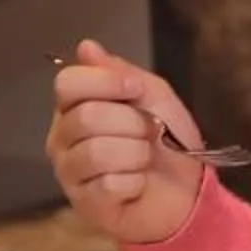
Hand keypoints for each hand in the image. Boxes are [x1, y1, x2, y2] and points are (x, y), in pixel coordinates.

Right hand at [45, 39, 205, 244]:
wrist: (188, 188)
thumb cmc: (168, 139)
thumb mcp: (152, 95)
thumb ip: (119, 72)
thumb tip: (86, 46)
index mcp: (74, 106)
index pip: (67, 83)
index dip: (105, 82)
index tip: (135, 89)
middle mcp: (62, 138)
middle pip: (86, 116)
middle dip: (132, 123)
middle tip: (149, 132)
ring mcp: (69, 173)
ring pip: (96, 151)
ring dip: (136, 153)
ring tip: (144, 159)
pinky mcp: (84, 203)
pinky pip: (107, 184)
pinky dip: (135, 181)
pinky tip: (137, 183)